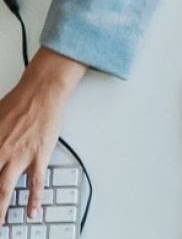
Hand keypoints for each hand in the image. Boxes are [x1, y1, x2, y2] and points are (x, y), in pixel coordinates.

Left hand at [0, 48, 84, 226]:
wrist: (43, 90)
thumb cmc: (20, 101)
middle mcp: (1, 152)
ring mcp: (20, 156)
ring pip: (5, 190)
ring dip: (1, 210)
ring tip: (0, 224)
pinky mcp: (39, 156)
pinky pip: (36, 183)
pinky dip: (35, 200)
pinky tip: (33, 211)